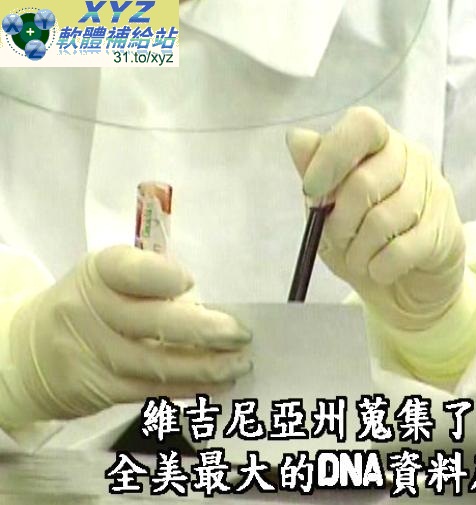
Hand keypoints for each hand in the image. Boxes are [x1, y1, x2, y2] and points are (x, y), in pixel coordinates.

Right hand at [1, 246, 251, 426]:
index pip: (127, 270)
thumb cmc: (87, 304)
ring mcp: (93, 355)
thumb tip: (206, 297)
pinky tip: (218, 385)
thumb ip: (148, 280)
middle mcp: (90, 311)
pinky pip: (151, 391)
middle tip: (242, 334)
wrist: (29, 353)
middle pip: (153, 322)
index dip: (162, 276)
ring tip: (241, 364)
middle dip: (205, 330)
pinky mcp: (99, 390)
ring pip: (158, 364)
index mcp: (98, 272)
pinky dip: (189, 388)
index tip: (191, 282)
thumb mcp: (104, 278)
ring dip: (207, 366)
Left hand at [286, 107, 465, 330]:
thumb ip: (314, 174)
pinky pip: (401, 250)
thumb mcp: (328, 208)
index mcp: (378, 144)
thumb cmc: (362, 238)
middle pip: (364, 182)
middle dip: (340, 224)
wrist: (404, 282)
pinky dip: (379, 268)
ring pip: (382, 220)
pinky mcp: (445, 230)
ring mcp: (433, 191)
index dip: (331, 157)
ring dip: (358, 251)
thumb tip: (296, 137)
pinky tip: (379, 269)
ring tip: (359, 259)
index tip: (311, 191)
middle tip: (338, 241)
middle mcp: (410, 158)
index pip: (362, 126)